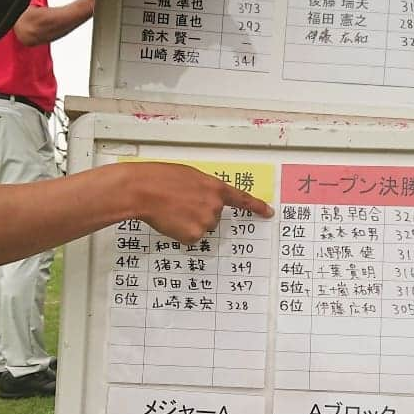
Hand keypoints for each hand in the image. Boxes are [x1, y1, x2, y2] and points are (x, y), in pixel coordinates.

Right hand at [128, 162, 273, 243]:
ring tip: (172, 210)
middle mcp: (214, 205)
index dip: (257, 206)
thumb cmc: (161, 179)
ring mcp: (205, 221)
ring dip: (189, 222)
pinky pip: (190, 237)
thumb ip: (204, 188)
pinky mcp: (193, 235)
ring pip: (202, 227)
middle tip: (180, 203)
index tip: (269, 212)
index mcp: (215, 187)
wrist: (144, 190)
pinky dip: (181, 232)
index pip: (242, 199)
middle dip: (200, 212)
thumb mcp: (189, 176)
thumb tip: (204, 199)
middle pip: (214, 216)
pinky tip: (170, 220)